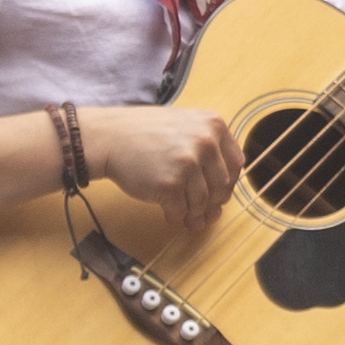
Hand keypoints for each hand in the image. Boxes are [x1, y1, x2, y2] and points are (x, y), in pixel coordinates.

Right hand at [83, 104, 240, 237]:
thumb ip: (209, 149)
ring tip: (189, 219)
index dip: (228, 182)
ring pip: (202, 201)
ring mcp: (188, 164)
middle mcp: (206, 142)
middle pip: (222, 186)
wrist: (107, 137)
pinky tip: (172, 216)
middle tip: (206, 213)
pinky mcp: (170, 184)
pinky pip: (181, 210)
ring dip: (195, 214)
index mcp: (214, 125)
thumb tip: (225, 191)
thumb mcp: (185, 125)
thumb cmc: (143, 133)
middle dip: (213, 203)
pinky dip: (177, 216)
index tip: (220, 192)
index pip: (236, 164)